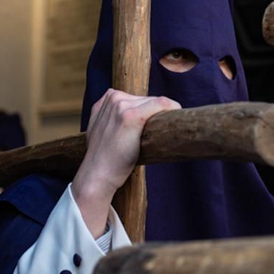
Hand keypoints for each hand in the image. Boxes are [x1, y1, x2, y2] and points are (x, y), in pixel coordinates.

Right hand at [71, 89, 179, 236]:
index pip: (138, 99)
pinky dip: (172, 109)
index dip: (150, 112)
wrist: (98, 174)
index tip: (156, 127)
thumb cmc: (105, 158)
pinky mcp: (131, 116)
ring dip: (164, 116)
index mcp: (107, 99)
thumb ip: (111, 118)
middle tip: (160, 135)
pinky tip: (175, 120)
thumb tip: (132, 120)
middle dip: (156, 115)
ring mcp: (121, 106)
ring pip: (156, 102)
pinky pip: (161, 104)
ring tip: (162, 135)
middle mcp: (113, 98)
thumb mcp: (101, 130)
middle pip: (148, 100)